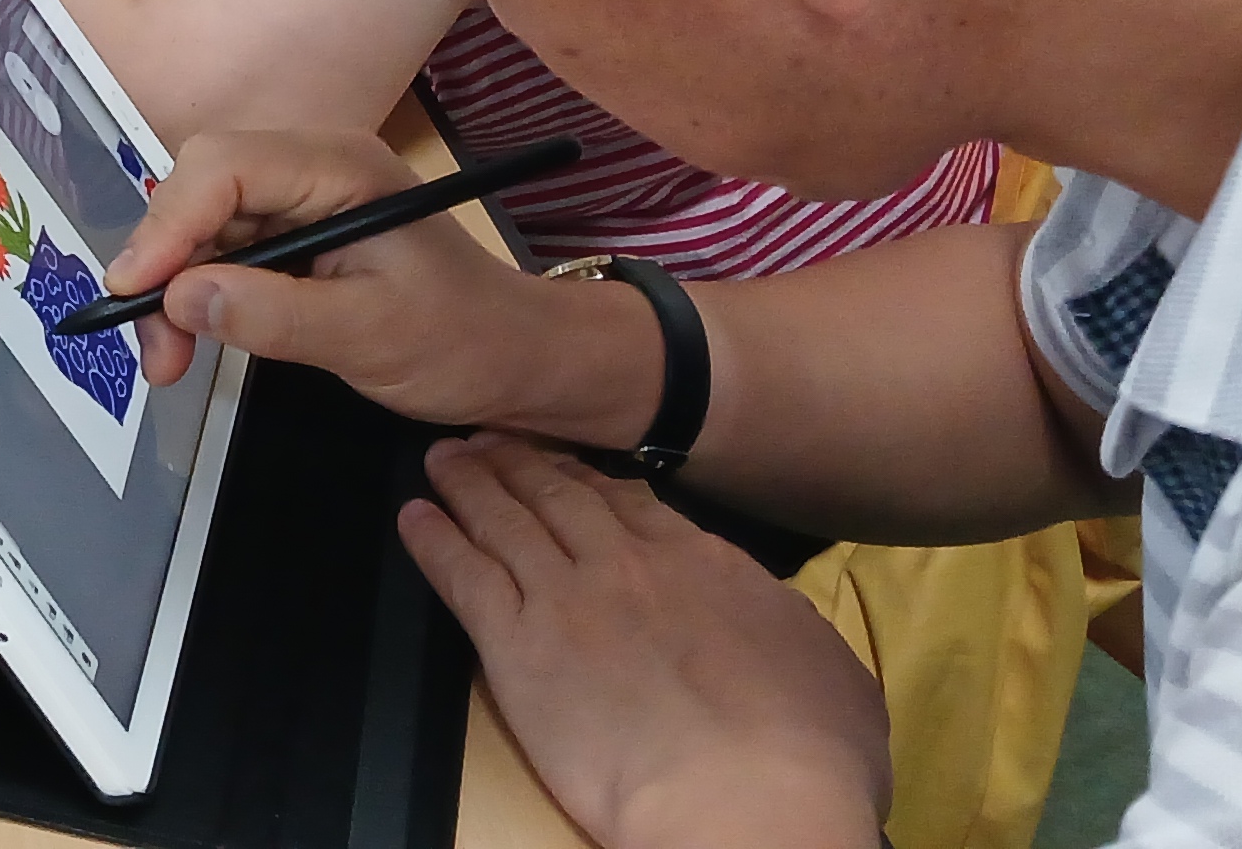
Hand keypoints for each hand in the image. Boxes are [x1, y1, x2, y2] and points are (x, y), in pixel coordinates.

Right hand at [102, 129, 558, 418]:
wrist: (517, 360)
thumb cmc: (461, 343)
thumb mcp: (372, 337)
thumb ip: (276, 315)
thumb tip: (181, 299)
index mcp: (339, 167)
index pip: (224, 168)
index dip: (168, 225)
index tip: (135, 294)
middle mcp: (310, 166)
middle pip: (200, 189)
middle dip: (162, 261)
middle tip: (154, 349)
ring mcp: (300, 198)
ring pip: (200, 223)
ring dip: (172, 288)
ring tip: (169, 362)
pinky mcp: (293, 234)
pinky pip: (222, 250)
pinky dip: (196, 295)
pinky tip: (192, 339)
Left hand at [403, 436, 886, 848]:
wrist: (747, 802)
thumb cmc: (807, 756)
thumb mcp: (827, 668)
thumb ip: (786, 624)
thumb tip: (776, 616)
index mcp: (705, 565)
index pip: (631, 503)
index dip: (588, 478)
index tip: (565, 464)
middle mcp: (629, 565)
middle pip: (559, 496)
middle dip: (520, 462)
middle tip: (488, 439)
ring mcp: (568, 600)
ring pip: (504, 521)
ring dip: (468, 484)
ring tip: (441, 459)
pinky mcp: (518, 647)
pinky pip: (462, 577)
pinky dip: (433, 542)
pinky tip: (414, 519)